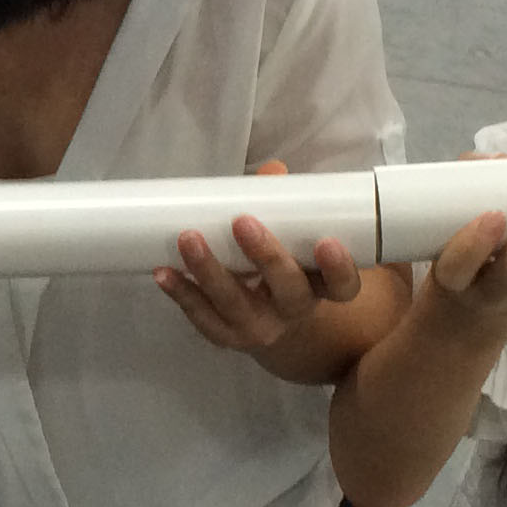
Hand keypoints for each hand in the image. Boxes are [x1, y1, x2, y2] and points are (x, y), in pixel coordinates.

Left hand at [155, 163, 363, 360]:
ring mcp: (258, 327)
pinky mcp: (225, 335)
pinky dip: (182, 294)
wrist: (273, 320)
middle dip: (266, 257)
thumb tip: (271, 171)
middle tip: (243, 221)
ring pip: (235, 304)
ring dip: (210, 271)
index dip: (338, 268)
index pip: (343, 285)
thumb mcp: (296, 237)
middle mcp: (294, 311)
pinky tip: (163, 273)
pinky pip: (202, 318)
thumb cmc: (288, 264)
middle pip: (288, 291)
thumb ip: (287, 204)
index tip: (327, 242)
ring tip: (188, 238)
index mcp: (323, 286)